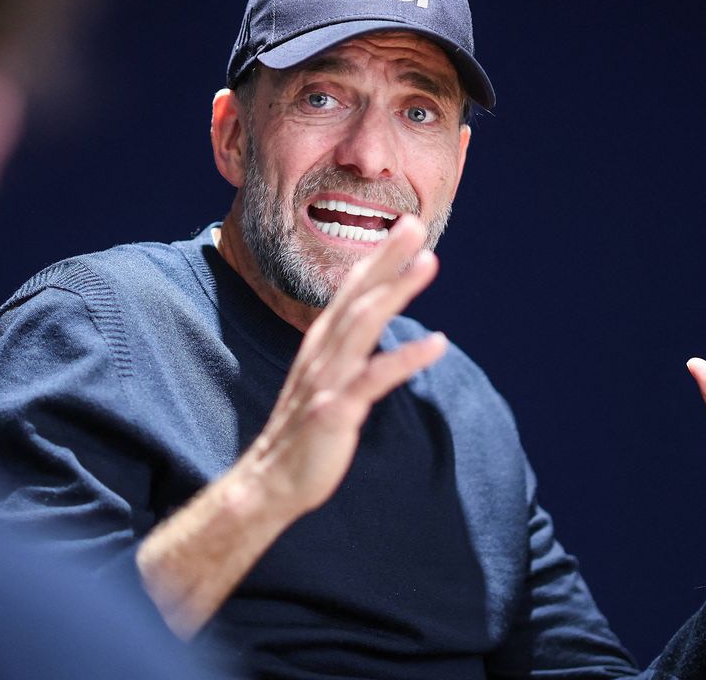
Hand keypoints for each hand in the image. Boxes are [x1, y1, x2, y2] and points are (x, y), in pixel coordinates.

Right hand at [242, 215, 446, 517]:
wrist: (269, 482)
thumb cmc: (304, 432)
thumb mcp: (324, 381)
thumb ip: (346, 351)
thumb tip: (370, 327)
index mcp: (321, 344)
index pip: (352, 291)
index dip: (378, 258)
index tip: (404, 228)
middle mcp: (322, 353)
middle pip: (357, 295)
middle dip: (386, 258)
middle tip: (414, 224)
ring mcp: (326, 380)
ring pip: (363, 325)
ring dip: (396, 291)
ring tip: (429, 263)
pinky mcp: (334, 410)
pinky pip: (373, 379)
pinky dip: (405, 359)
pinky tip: (436, 344)